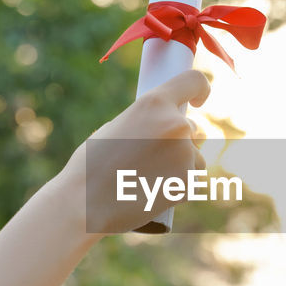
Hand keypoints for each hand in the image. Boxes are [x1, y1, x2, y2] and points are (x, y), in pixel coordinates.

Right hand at [59, 70, 210, 233]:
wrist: (85, 204)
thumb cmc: (91, 165)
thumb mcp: (116, 127)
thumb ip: (145, 121)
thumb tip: (163, 124)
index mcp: (154, 103)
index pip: (194, 82)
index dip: (200, 90)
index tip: (197, 102)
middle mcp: (176, 125)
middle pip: (196, 130)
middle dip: (182, 141)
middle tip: (153, 159)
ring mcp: (185, 154)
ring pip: (197, 159)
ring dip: (182, 167)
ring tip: (147, 179)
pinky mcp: (188, 183)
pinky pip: (193, 182)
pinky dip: (179, 188)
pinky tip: (153, 193)